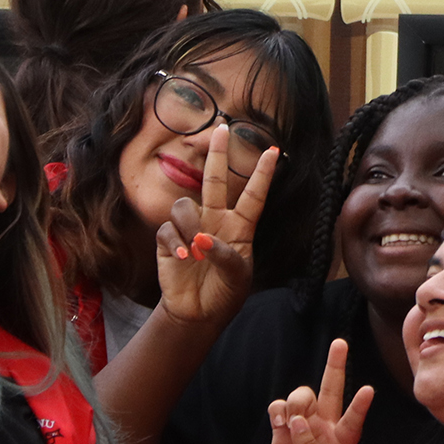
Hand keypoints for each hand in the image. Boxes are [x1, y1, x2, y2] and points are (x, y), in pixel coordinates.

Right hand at [153, 144, 277, 324]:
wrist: (198, 314)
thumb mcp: (238, 278)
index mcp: (240, 227)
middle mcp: (215, 221)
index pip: (253, 196)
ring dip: (189, 225)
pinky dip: (175, 242)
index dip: (262, 175)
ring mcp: (191, 229)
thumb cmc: (224, 293)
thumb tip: (204, 240)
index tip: (274, 152)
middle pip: (214, 181)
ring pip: (184, 205)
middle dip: (217, 155)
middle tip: (221, 129)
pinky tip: (183, 258)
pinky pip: (168, 229)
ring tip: (194, 250)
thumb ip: (227, 257)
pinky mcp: (170, 240)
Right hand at [267, 338, 371, 443]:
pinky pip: (280, 408)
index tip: (369, 391)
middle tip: (340, 343)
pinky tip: (279, 422)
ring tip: (291, 421)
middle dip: (335, 366)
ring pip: (302, 397)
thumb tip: (296, 419)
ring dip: (296, 402)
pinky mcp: (283, 432)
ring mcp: (304, 427)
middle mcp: (326, 428)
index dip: (360, 405)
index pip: (354, 418)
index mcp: (343, 440)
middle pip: (332, 390)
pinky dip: (278, 410)